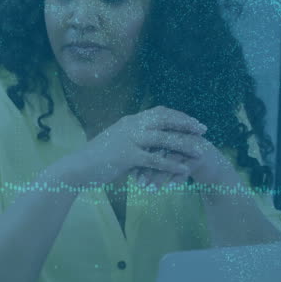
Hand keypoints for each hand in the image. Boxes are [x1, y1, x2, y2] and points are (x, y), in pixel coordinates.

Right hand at [61, 106, 207, 187]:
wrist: (77, 168)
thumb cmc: (96, 158)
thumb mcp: (115, 141)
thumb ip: (131, 137)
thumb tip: (145, 139)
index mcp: (130, 121)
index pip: (159, 112)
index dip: (178, 116)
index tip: (192, 121)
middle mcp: (131, 126)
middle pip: (165, 120)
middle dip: (186, 124)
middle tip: (203, 130)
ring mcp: (129, 140)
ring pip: (164, 139)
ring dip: (184, 145)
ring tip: (199, 151)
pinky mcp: (127, 156)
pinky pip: (155, 159)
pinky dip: (171, 164)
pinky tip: (183, 169)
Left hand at [134, 125, 244, 192]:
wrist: (211, 166)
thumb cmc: (181, 163)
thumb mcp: (164, 161)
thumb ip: (148, 161)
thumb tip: (128, 172)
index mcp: (165, 131)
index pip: (146, 142)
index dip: (137, 158)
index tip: (127, 174)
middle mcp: (177, 133)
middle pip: (158, 148)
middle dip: (147, 168)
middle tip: (138, 184)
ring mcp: (190, 143)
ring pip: (171, 158)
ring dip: (161, 175)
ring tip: (151, 190)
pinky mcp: (201, 154)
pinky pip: (187, 166)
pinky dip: (178, 177)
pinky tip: (170, 187)